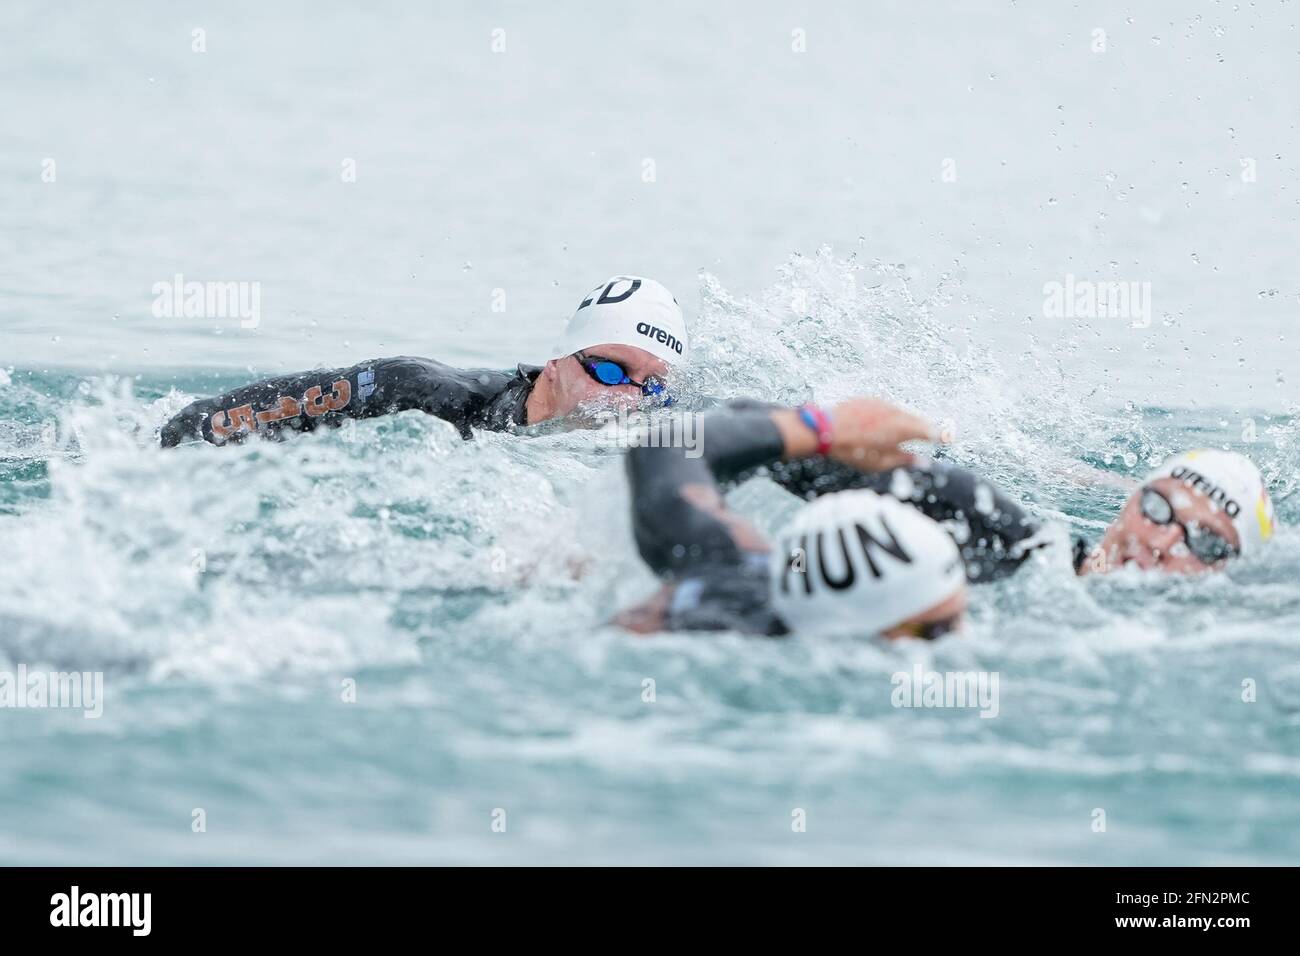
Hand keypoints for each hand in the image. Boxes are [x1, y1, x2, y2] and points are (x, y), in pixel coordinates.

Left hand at [773, 398, 940, 470]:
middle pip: (918, 420)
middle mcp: (896, 411)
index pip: (931, 431)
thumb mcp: (880, 463)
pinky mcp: (868, 399)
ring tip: (906, 433)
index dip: (942, 435)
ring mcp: (882, 403)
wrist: (824, 429)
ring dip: (907, 421)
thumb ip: (904, 460)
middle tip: (932, 435)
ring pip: (902, 412)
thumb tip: (923, 462)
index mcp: (903, 428)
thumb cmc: (852, 450)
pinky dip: (891, 416)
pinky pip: (886, 408)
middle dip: (925, 428)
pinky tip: (883, 425)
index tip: (949, 439)